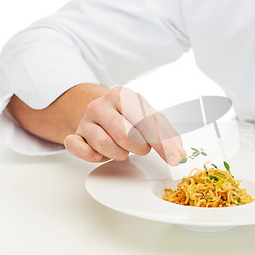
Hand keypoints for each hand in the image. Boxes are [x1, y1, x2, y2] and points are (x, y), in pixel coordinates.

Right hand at [64, 86, 185, 163]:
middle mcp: (101, 105)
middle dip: (139, 147)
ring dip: (120, 154)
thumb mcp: (151, 119)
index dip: (162, 143)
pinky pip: (77, 148)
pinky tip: (99, 153)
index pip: (146, 122)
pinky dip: (90, 155)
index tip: (173, 158)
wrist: (102, 112)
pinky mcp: (75, 134)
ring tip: (123, 147)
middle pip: (125, 135)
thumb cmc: (129, 116)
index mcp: (123, 95)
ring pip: (105, 146)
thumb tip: (179, 155)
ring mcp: (86, 120)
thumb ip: (167, 137)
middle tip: (141, 146)